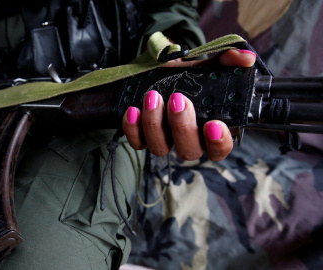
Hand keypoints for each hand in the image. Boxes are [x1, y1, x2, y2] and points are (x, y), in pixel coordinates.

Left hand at [122, 49, 256, 160]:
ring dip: (155, 124)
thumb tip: (245, 59)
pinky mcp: (141, 137)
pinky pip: (136, 142)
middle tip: (177, 99)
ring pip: (160, 148)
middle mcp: (187, 140)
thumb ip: (227, 61)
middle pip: (189, 150)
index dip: (218, 143)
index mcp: (209, 129)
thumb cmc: (187, 76)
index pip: (219, 149)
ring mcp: (164, 140)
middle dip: (182, 126)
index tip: (213, 124)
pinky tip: (133, 110)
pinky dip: (133, 128)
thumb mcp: (207, 66)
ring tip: (152, 97)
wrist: (157, 73)